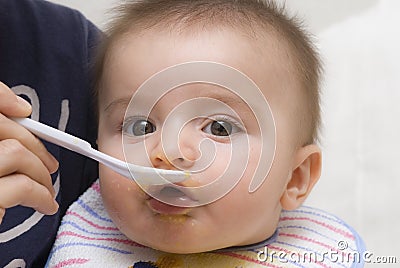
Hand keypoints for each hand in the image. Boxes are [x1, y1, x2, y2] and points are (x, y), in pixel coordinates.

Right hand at [0, 82, 58, 224]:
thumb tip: (22, 110)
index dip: (1, 97)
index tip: (24, 112)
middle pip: (4, 129)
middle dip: (36, 146)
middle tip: (51, 165)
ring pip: (16, 153)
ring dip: (41, 173)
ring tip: (48, 189)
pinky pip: (22, 186)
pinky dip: (42, 195)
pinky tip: (45, 205)